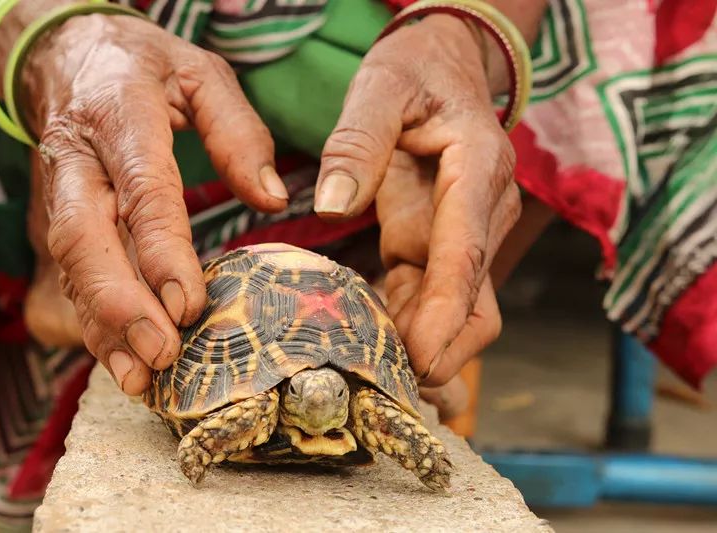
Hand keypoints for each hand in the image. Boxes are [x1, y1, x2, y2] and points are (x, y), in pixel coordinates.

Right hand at [21, 14, 288, 393]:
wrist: (65, 56)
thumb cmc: (143, 66)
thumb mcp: (200, 74)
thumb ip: (239, 133)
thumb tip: (273, 200)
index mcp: (119, 117)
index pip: (141, 192)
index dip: (161, 252)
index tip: (188, 304)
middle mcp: (80, 162)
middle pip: (87, 240)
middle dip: (122, 304)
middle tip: (162, 355)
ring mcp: (63, 193)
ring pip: (75, 268)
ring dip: (104, 327)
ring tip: (141, 380)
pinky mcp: (61, 218)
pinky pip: (74, 276)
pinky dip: (96, 323)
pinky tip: (123, 363)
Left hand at [315, 15, 519, 385]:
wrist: (443, 65)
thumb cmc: (416, 71)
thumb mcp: (381, 88)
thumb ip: (357, 143)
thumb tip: (332, 205)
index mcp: (477, 170)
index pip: (466, 254)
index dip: (446, 314)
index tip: (421, 360)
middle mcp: (482, 210)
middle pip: (477, 301)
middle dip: (444, 351)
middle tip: (395, 391)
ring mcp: (463, 232)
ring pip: (458, 310)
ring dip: (424, 348)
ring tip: (380, 385)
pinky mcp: (437, 243)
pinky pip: (427, 296)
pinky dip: (405, 326)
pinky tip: (374, 351)